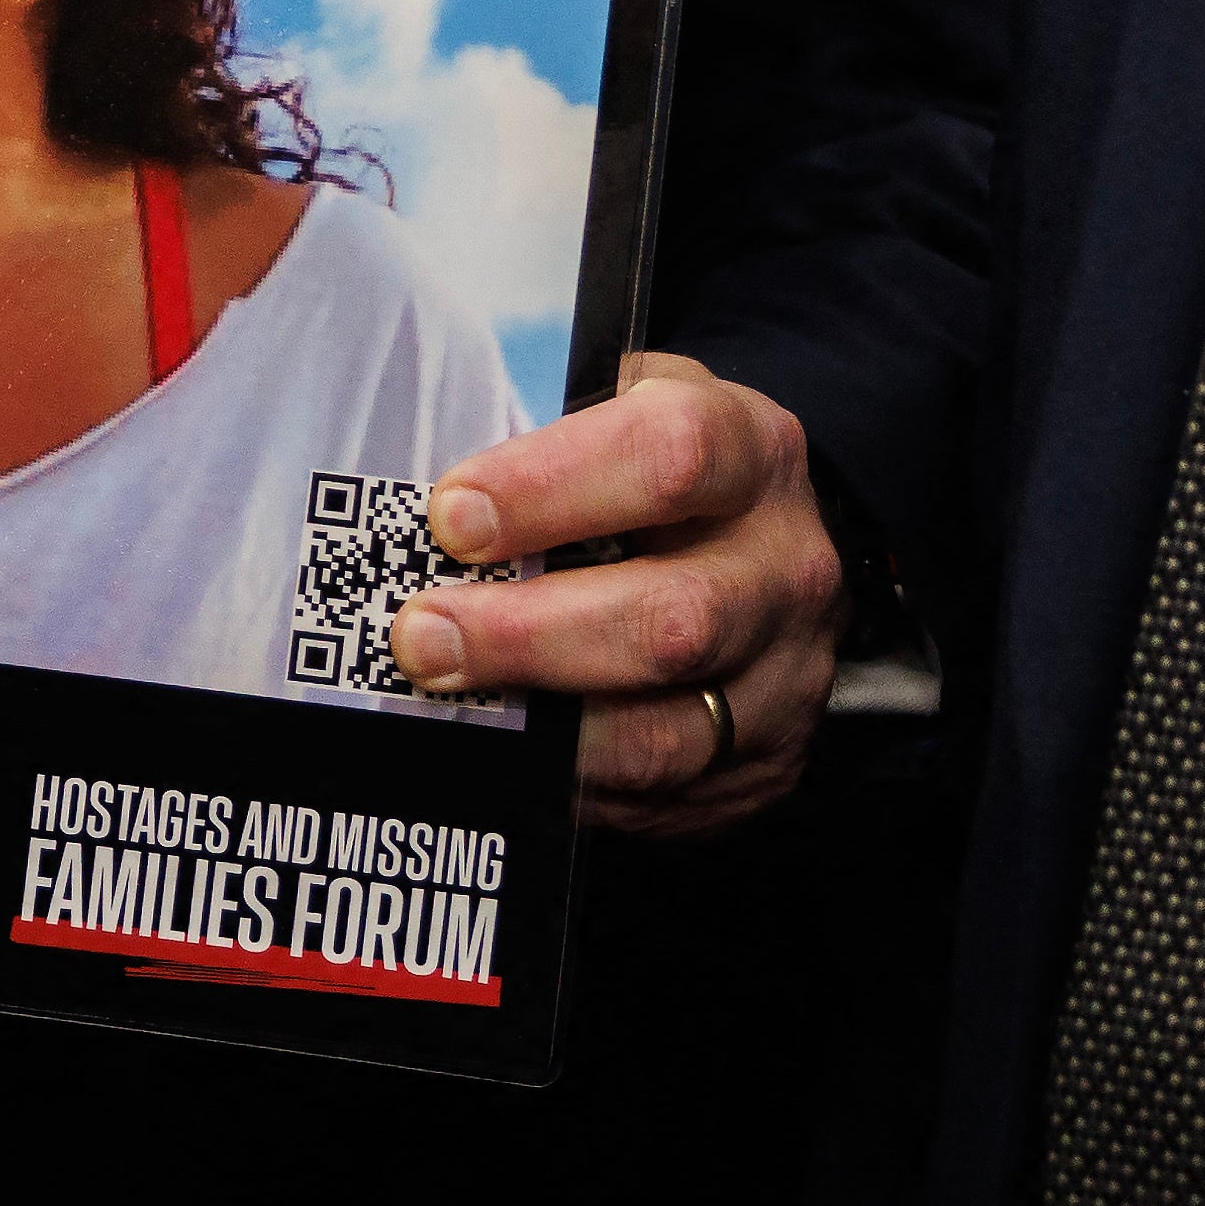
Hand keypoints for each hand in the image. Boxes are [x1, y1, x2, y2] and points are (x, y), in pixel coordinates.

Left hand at [382, 350, 849, 829]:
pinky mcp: (760, 764)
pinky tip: (507, 747)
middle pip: (672, 618)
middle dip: (528, 634)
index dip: (551, 486)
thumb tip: (419, 479)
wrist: (769, 559)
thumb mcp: (627, 411)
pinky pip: (657, 794)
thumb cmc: (663, 476)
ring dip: (538, 723)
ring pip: (664, 732)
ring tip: (444, 696)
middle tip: (423, 634)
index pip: (670, 456)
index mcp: (753, 451)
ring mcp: (783, 677)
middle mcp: (785, 568)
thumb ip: (547, 430)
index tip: (453, 515)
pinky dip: (566, 778)